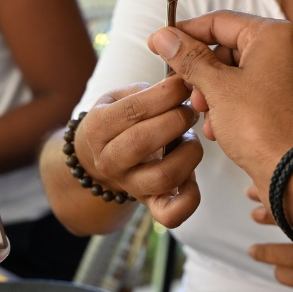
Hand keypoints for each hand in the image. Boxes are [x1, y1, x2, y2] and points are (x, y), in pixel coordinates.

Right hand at [75, 77, 202, 227]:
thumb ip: (149, 88)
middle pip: (143, 142)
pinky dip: (189, 198)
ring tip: (192, 136)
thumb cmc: (122, 118)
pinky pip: (171, 214)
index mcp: (98, 128)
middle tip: (192, 108)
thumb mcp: (123, 96)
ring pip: (164, 176)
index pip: (132, 111)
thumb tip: (186, 77)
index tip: (185, 83)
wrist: (103, 158)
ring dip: (189, 151)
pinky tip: (194, 175)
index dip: (165, 95)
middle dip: (176, 120)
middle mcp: (109, 161)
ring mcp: (129, 185)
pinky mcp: (150, 204)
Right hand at [147, 11, 292, 196]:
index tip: (163, 43)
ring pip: (249, 72)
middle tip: (189, 92)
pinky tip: (224, 128)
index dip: (187, 32)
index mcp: (278, 35)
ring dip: (220, 92)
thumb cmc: (261, 127)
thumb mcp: (215, 88)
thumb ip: (188, 58)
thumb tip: (164, 37)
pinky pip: (266, 92)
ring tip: (207, 117)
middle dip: (206, 72)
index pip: (222, 21)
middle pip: (236, 47)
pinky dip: (242, 104)